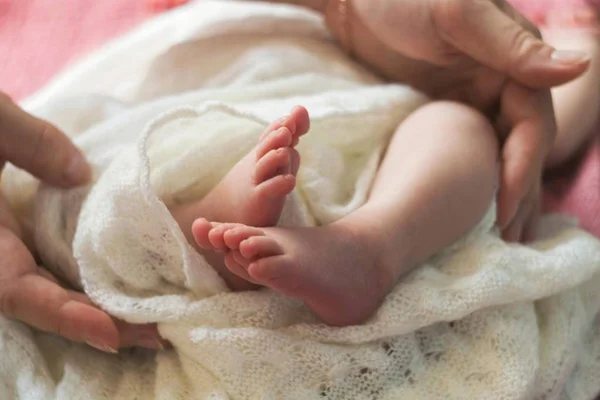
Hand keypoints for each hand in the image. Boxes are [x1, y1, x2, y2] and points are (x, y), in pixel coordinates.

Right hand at [0, 94, 163, 351]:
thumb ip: (29, 142)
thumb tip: (81, 175)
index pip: (16, 289)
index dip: (62, 315)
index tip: (110, 335)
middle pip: (40, 301)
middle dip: (96, 323)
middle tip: (156, 335)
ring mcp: (4, 243)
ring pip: (47, 287)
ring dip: (97, 306)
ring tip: (153, 317)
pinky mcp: (15, 231)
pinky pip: (51, 262)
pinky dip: (87, 277)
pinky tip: (126, 279)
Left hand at [324, 0, 589, 240]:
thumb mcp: (456, 13)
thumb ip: (512, 44)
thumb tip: (579, 68)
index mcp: (514, 58)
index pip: (531, 124)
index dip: (521, 169)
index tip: (504, 211)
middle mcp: (502, 80)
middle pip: (520, 145)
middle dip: (517, 192)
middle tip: (510, 241)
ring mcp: (473, 96)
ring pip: (497, 152)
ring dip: (500, 193)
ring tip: (500, 238)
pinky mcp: (447, 108)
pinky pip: (468, 149)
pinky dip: (473, 178)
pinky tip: (470, 206)